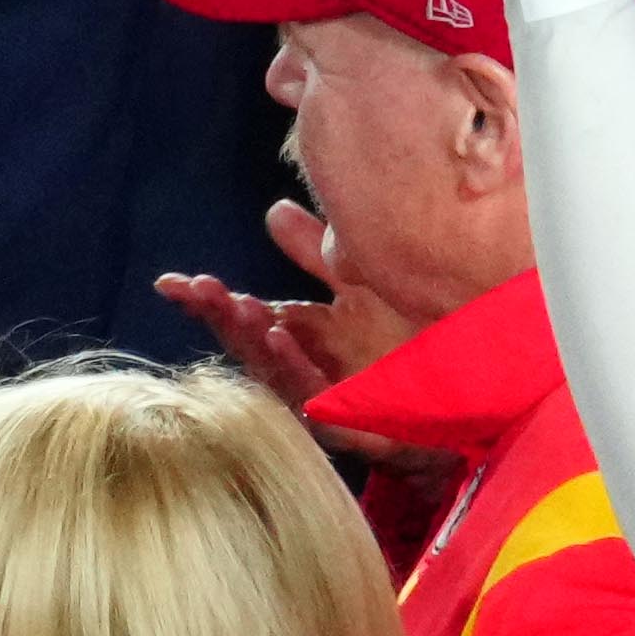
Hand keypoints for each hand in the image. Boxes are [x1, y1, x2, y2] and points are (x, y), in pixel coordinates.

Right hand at [155, 201, 408, 422]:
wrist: (465, 395)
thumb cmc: (409, 342)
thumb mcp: (359, 286)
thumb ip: (317, 254)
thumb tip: (275, 210)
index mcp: (299, 338)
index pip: (243, 317)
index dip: (207, 302)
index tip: (169, 284)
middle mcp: (304, 371)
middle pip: (251, 344)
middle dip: (223, 316)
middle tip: (200, 289)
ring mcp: (326, 402)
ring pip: (277, 374)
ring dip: (255, 341)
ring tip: (240, 306)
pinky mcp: (357, 426)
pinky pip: (321, 402)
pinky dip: (299, 372)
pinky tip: (283, 341)